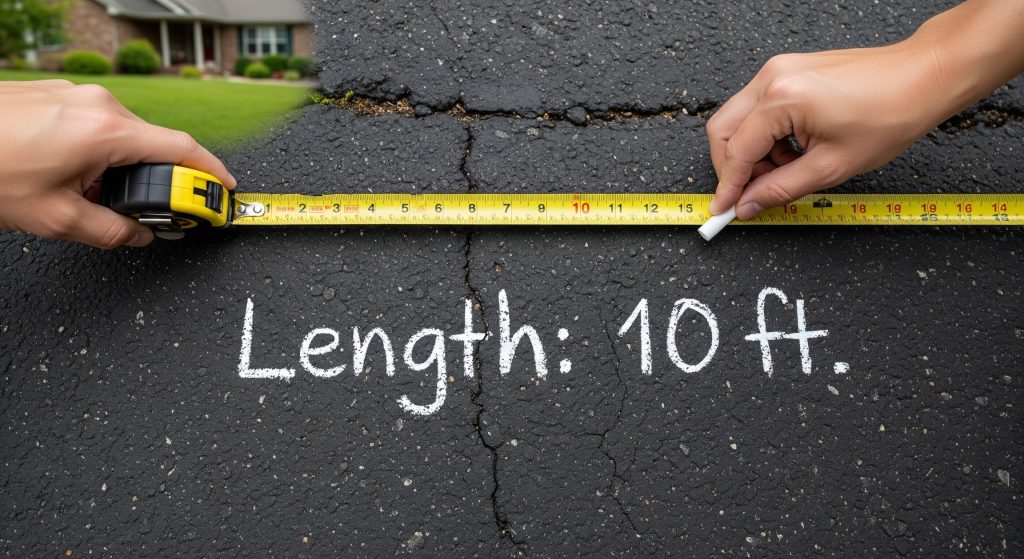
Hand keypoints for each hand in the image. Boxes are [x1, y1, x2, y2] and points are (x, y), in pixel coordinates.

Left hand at [0, 80, 235, 248]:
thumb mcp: (55, 219)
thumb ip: (110, 233)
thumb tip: (137, 236)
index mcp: (107, 131)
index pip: (183, 150)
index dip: (212, 173)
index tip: (225, 192)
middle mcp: (98, 104)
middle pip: (153, 144)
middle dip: (158, 181)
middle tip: (153, 213)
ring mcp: (76, 94)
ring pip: (122, 136)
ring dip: (122, 169)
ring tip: (89, 197)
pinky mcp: (57, 95)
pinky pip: (95, 124)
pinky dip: (99, 153)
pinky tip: (69, 176)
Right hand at [706, 44, 948, 219]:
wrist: (923, 76)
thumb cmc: (891, 114)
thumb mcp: (833, 166)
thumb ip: (781, 190)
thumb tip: (748, 206)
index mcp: (781, 99)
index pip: (736, 151)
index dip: (727, 187)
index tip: (723, 211)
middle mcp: (772, 78)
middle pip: (722, 130)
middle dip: (732, 169)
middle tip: (750, 195)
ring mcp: (778, 70)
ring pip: (738, 120)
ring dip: (752, 153)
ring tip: (786, 171)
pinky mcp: (788, 70)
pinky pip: (758, 108)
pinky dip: (766, 136)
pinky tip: (793, 151)